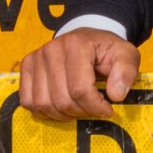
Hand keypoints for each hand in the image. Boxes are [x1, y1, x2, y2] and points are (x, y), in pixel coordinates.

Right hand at [16, 29, 141, 119]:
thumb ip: (126, 72)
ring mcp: (36, 58)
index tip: (107, 109)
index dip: (95, 106)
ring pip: (44, 104)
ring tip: (78, 108)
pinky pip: (28, 101)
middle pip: (62, 100)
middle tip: (93, 109)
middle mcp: (51, 50)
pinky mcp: (26, 67)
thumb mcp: (126, 55)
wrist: (86, 38)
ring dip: (63, 114)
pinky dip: (44, 111)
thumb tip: (116, 95)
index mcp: (76, 45)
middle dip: (82, 112)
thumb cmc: (105, 49)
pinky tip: (60, 106)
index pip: (80, 89)